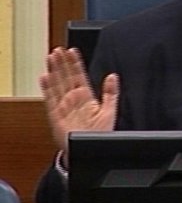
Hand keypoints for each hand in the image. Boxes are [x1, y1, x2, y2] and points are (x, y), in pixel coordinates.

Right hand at [39, 47, 118, 165]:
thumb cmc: (99, 134)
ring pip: (57, 85)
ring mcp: (64, 107)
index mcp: (86, 97)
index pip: (79, 76)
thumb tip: (113, 76)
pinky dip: (47, 89)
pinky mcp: (56, 116)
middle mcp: (73, 100)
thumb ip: (111, 93)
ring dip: (54, 71)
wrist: (91, 152)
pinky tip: (45, 77)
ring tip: (51, 57)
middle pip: (66, 77)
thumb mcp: (109, 111)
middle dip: (62, 63)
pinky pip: (51, 100)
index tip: (72, 51)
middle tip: (59, 50)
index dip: (75, 63)